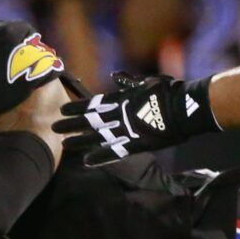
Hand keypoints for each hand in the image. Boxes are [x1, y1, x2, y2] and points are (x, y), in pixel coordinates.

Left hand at [57, 73, 217, 165]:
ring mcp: (127, 130)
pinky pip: (116, 151)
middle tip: (54, 127)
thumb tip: (116, 77)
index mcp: (121, 100)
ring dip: (80, 141)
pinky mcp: (137, 144)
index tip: (63, 109)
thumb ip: (129, 82)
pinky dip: (101, 156)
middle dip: (71, 124)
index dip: (77, 108)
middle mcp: (119, 115)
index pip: (93, 104)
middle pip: (89, 121)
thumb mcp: (146, 82)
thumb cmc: (168, 92)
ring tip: (64, 144)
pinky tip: (87, 161)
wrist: (185, 108)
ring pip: (97, 137)